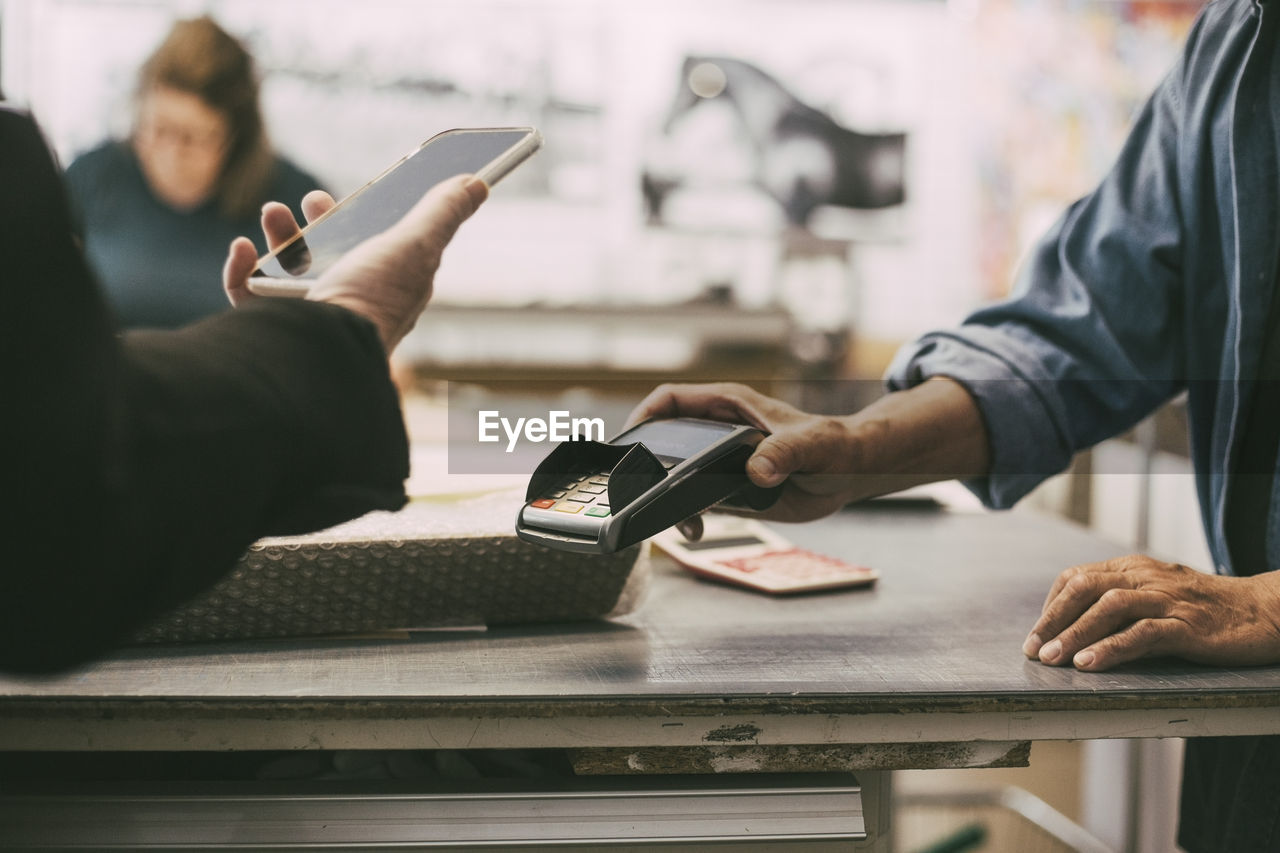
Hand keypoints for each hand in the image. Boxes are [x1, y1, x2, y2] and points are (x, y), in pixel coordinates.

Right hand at [223, 176, 487, 351]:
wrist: (322, 353)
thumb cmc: (373, 298)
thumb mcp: (416, 246)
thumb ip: (442, 213)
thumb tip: (478, 182)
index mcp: (387, 289)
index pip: (381, 249)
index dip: (368, 219)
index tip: (356, 193)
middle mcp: (351, 304)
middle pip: (334, 256)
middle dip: (320, 221)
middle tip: (312, 201)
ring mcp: (312, 317)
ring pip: (289, 270)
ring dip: (278, 235)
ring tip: (272, 212)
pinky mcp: (273, 328)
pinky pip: (250, 295)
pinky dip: (242, 269)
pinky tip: (242, 249)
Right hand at [627, 382, 861, 526]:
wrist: (852, 473)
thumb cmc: (835, 444)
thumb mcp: (812, 444)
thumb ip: (784, 453)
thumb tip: (757, 472)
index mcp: (729, 406)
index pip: (670, 400)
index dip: (643, 415)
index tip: (629, 440)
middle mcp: (717, 433)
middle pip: (663, 441)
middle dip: (645, 465)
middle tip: (637, 490)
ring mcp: (720, 463)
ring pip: (675, 476)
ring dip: (665, 498)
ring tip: (675, 520)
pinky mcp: (729, 490)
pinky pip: (695, 501)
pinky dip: (686, 516)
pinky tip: (696, 530)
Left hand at [1024, 555, 1279, 670]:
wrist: (1264, 610)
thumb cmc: (1205, 607)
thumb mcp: (1156, 594)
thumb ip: (1121, 602)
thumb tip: (1077, 628)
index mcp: (1132, 568)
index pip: (1076, 578)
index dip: (1052, 606)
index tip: (1036, 635)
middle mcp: (1144, 577)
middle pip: (1083, 589)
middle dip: (1053, 620)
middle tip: (1033, 650)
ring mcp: (1166, 599)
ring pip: (1108, 608)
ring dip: (1074, 634)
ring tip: (1053, 659)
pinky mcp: (1187, 625)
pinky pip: (1142, 633)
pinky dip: (1111, 648)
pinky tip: (1090, 664)